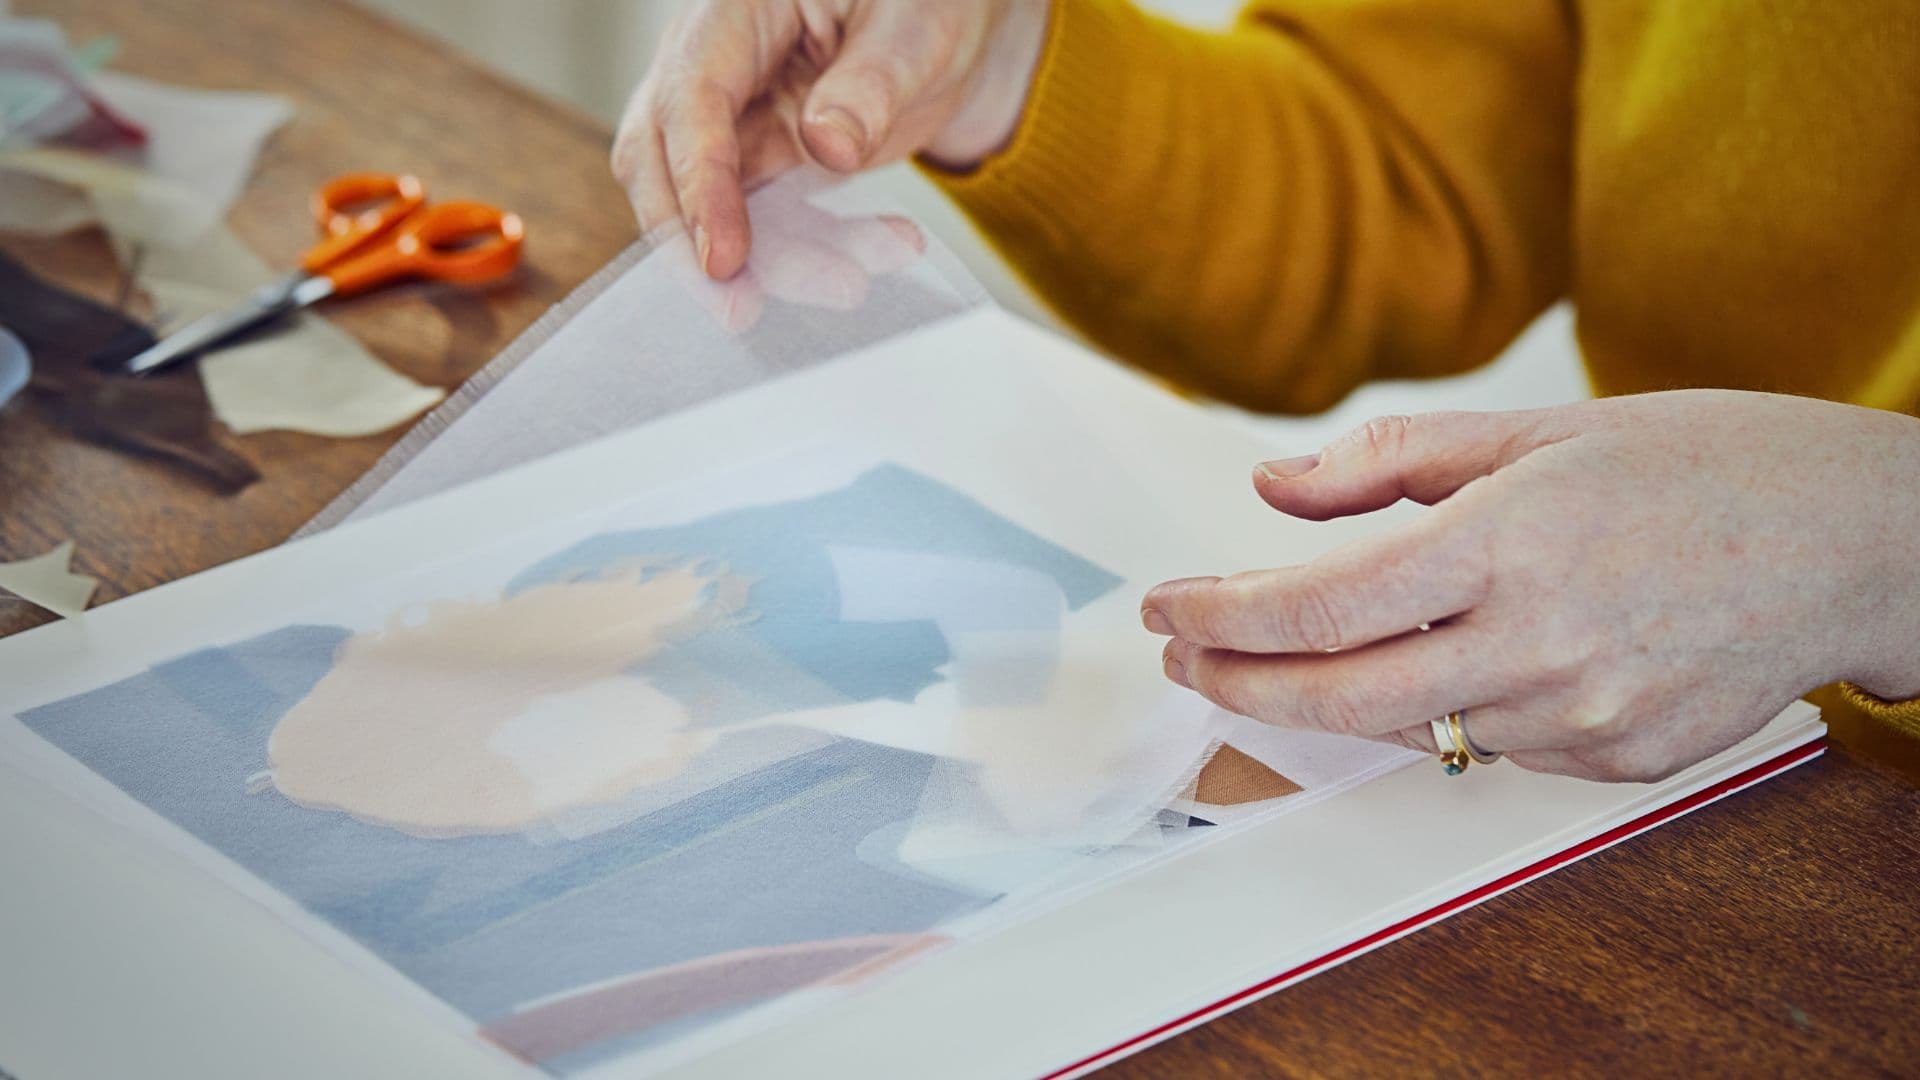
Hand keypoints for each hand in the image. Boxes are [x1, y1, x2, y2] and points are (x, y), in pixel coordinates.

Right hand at [614, 0, 1051, 279]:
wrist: (951, 25)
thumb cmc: (928, 2)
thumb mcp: (915, 27)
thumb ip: (871, 82)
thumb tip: (826, 145)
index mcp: (735, 11)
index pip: (690, 98)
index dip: (699, 181)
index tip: (722, 257)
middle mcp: (715, 64)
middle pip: (662, 160)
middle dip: (692, 245)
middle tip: (739, 312)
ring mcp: (733, 120)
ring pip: (713, 209)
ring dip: (775, 261)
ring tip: (853, 283)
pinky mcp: (762, 166)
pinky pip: (768, 225)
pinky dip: (815, 254)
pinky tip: (886, 250)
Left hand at [1142, 390, 1919, 781]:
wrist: (1859, 542)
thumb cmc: (1705, 465)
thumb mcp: (1537, 430)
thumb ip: (1388, 466)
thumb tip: (1272, 489)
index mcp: (1511, 542)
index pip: (1320, 608)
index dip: (1222, 617)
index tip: (1168, 607)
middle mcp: (1541, 643)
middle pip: (1340, 698)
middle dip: (1237, 684)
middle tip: (1185, 660)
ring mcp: (1583, 717)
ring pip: (1412, 728)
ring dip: (1335, 696)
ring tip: (1290, 657)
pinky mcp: (1618, 761)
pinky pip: (1494, 747)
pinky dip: (1448, 708)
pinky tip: (1453, 663)